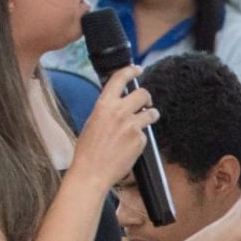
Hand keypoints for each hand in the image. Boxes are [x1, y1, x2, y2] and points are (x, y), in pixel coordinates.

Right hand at [71, 65, 159, 193]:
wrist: (92, 172)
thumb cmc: (88, 150)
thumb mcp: (92, 122)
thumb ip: (107, 111)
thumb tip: (119, 104)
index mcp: (104, 105)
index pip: (120, 78)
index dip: (131, 70)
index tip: (138, 69)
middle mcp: (119, 111)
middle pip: (143, 93)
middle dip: (147, 97)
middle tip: (146, 103)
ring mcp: (132, 125)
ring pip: (151, 112)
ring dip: (151, 114)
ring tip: (148, 119)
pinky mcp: (140, 140)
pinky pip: (146, 134)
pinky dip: (141, 139)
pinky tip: (131, 147)